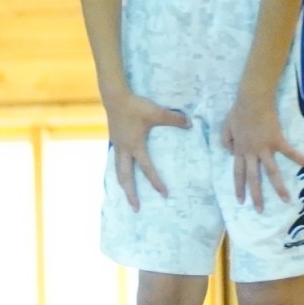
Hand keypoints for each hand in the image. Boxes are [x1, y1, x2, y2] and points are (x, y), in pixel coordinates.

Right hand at [105, 90, 189, 209]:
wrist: (114, 96)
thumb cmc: (135, 105)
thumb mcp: (156, 112)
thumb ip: (174, 119)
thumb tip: (190, 124)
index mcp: (135, 146)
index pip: (146, 169)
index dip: (156, 182)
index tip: (164, 194)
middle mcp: (124, 149)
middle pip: (125, 177)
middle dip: (130, 194)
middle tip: (135, 208)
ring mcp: (117, 145)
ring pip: (118, 170)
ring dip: (122, 184)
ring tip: (126, 194)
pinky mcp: (115, 139)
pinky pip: (116, 160)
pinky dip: (120, 170)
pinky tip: (124, 171)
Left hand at [221, 94, 303, 212]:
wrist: (252, 100)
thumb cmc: (238, 112)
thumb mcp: (225, 128)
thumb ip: (226, 142)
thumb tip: (231, 153)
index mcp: (239, 151)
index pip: (238, 173)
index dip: (239, 187)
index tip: (240, 201)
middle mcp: (251, 153)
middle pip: (253, 178)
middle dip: (256, 195)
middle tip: (259, 211)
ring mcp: (265, 148)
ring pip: (271, 172)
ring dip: (278, 187)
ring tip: (286, 200)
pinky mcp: (277, 140)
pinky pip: (290, 152)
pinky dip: (300, 158)